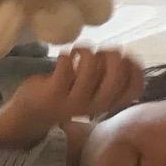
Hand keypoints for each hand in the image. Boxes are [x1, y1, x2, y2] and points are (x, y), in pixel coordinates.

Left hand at [0, 46, 145, 149]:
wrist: (30, 114)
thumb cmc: (66, 95)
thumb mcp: (92, 90)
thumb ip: (107, 76)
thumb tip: (123, 55)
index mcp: (108, 103)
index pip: (135, 87)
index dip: (133, 66)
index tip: (121, 58)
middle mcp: (95, 105)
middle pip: (117, 76)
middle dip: (111, 54)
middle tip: (98, 52)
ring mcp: (74, 100)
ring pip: (91, 67)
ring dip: (86, 51)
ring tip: (78, 52)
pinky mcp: (54, 93)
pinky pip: (66, 65)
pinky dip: (67, 54)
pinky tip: (65, 57)